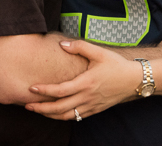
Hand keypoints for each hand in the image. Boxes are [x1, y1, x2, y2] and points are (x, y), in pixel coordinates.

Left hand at [24, 40, 141, 120]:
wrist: (134, 81)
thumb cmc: (116, 65)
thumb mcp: (99, 52)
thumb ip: (79, 47)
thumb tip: (61, 45)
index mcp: (86, 83)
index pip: (60, 91)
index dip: (44, 91)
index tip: (31, 88)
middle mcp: (87, 97)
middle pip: (59, 108)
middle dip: (41, 108)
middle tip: (27, 105)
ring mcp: (91, 106)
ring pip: (66, 116)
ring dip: (50, 115)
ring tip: (37, 111)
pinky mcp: (95, 110)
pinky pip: (75, 117)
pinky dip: (63, 117)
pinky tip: (55, 113)